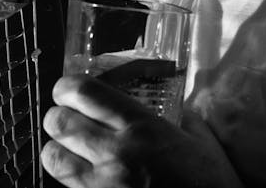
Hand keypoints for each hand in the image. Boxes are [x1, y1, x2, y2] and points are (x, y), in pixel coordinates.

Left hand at [42, 75, 243, 187]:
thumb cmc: (212, 183)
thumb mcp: (200, 141)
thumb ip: (180, 118)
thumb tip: (174, 105)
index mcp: (142, 126)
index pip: (84, 92)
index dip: (66, 88)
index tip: (66, 91)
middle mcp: (118, 151)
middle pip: (59, 122)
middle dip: (56, 118)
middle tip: (64, 120)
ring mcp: (105, 184)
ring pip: (53, 158)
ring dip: (56, 151)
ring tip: (67, 151)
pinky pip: (68, 187)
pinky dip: (70, 180)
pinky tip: (83, 178)